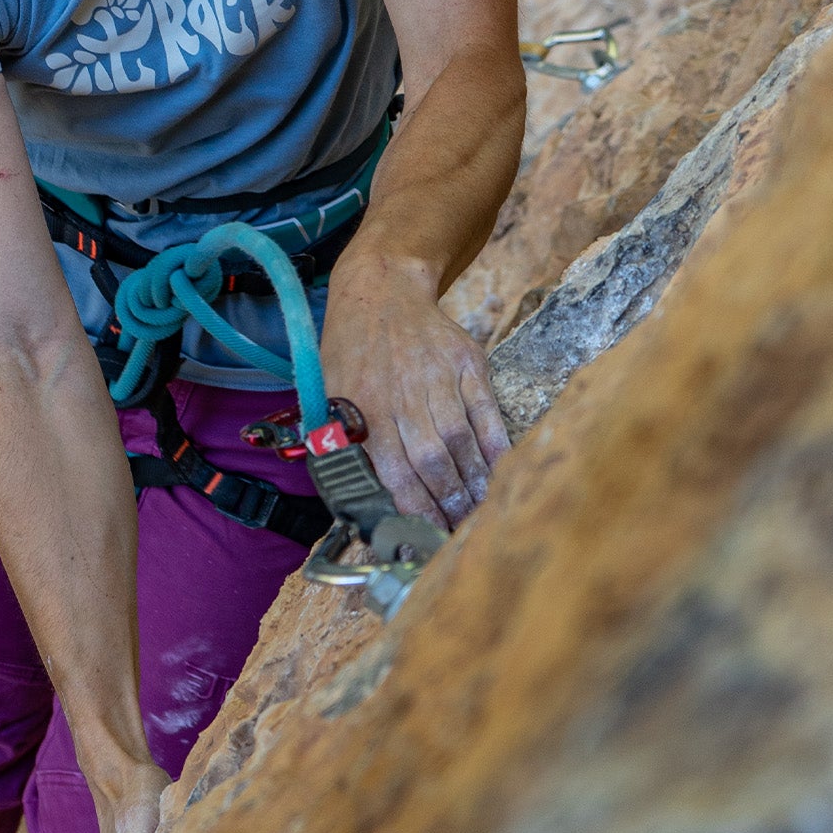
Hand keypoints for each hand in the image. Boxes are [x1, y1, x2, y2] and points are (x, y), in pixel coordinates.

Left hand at [320, 243, 509, 528]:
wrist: (381, 292)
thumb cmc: (350, 354)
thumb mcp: (330, 396)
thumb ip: (346, 446)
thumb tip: (359, 506)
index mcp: (363, 410)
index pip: (394, 474)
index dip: (414, 511)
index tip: (424, 540)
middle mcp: (402, 395)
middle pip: (432, 462)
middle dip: (448, 505)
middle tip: (458, 535)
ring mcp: (438, 377)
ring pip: (460, 441)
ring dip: (473, 483)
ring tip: (480, 514)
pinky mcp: (466, 363)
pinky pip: (485, 411)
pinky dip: (496, 444)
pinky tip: (501, 471)